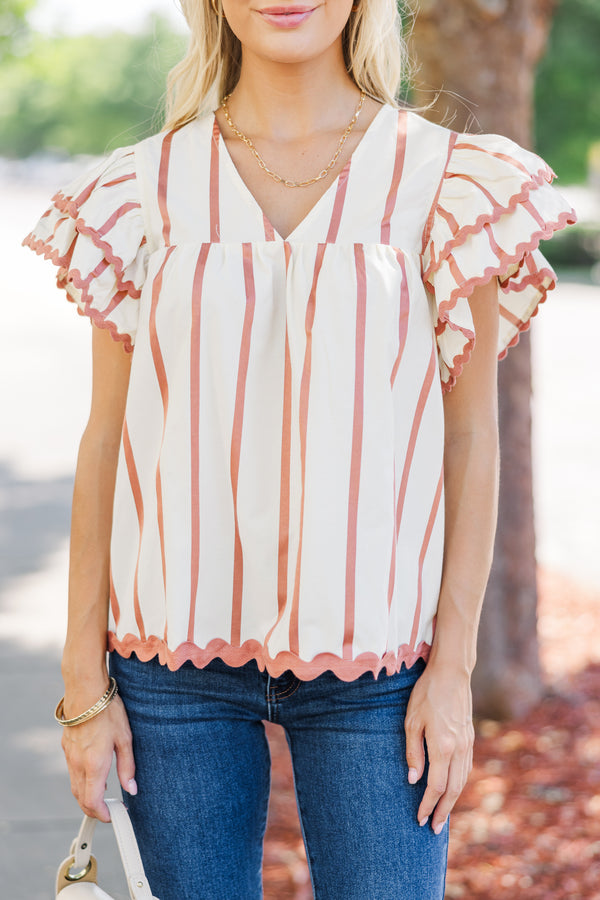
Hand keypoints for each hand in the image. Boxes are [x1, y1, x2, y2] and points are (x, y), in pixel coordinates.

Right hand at [61, 686, 135, 821]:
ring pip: (75, 786)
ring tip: (104, 794)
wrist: (85, 690)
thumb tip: (131, 789)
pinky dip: (82, 781)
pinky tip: (94, 773)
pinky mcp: (66, 747)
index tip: (113, 816)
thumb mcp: (125, 738)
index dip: (102, 814)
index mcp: (94, 765)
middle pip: (81, 798)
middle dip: (94, 810)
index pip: (93, 802)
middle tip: (109, 810)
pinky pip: (72, 771)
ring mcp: (70, 756)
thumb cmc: (108, 711)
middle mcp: (78, 764)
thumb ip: (127, 766)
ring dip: (87, 796)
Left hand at [404, 661, 473, 833]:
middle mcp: (459, 749)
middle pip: (452, 790)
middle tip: (433, 829)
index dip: (427, 805)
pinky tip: (452, 789)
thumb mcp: (412, 721)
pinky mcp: (470, 738)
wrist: (452, 673)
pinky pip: (466, 768)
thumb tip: (413, 780)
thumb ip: (413, 752)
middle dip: (442, 811)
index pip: (435, 786)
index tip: (419, 819)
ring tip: (442, 815)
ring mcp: (467, 744)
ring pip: (462, 781)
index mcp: (443, 747)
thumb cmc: (426, 694)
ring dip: (452, 801)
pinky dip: (459, 784)